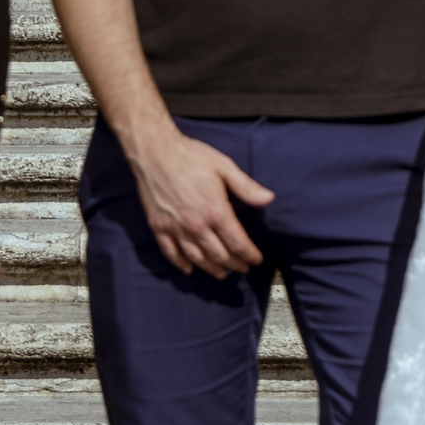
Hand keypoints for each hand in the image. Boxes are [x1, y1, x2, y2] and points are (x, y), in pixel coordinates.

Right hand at [124, 122, 273, 277]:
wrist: (155, 151)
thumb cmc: (191, 156)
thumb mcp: (224, 166)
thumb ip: (246, 186)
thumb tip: (269, 199)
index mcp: (215, 211)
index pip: (237, 242)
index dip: (249, 254)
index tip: (256, 260)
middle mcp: (196, 225)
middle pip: (219, 254)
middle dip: (234, 264)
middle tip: (242, 268)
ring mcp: (175, 228)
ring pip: (197, 258)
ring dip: (212, 268)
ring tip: (222, 273)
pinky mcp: (158, 227)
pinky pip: (171, 253)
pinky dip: (181, 264)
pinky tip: (189, 269)